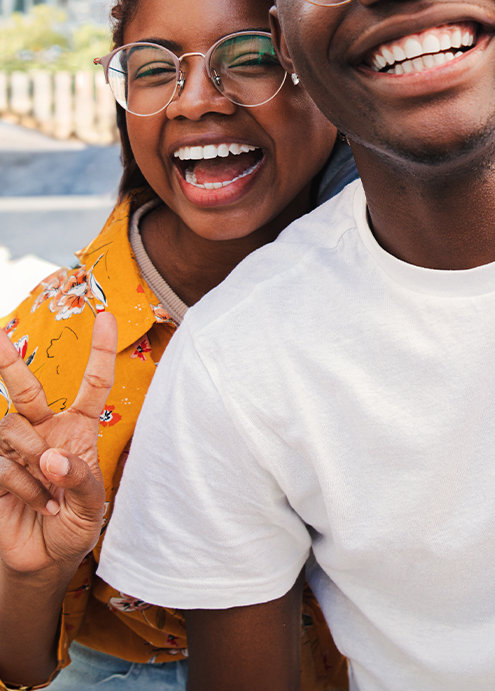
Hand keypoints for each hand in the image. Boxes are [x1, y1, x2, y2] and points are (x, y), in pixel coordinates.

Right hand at [0, 312, 116, 577]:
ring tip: (48, 492)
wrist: (44, 559)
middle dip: (9, 361)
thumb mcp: (93, 508)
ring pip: (11, 428)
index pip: (93, 383)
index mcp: (80, 429)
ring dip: (30, 461)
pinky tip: (35, 502)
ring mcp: (16, 449)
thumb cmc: (75, 527)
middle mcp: (46, 431)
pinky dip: (19, 483)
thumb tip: (52, 456)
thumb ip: (80, 480)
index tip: (105, 314)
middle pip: (26, 389)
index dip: (100, 349)